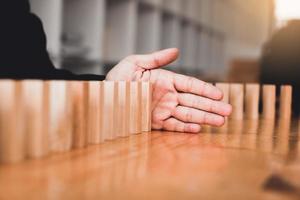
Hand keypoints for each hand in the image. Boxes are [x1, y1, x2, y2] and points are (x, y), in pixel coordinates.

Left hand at [106, 48, 231, 132]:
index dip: (205, 89)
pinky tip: (199, 128)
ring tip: (221, 121)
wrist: (102, 97)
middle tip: (229, 111)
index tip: (220, 94)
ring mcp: (162, 110)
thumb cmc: (118, 78)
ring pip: (188, 114)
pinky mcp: (155, 122)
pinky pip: (173, 125)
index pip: (190, 85)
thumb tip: (176, 50)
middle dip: (211, 106)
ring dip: (204, 118)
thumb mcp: (135, 63)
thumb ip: (156, 59)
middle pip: (194, 101)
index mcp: (165, 80)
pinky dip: (185, 128)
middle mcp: (167, 96)